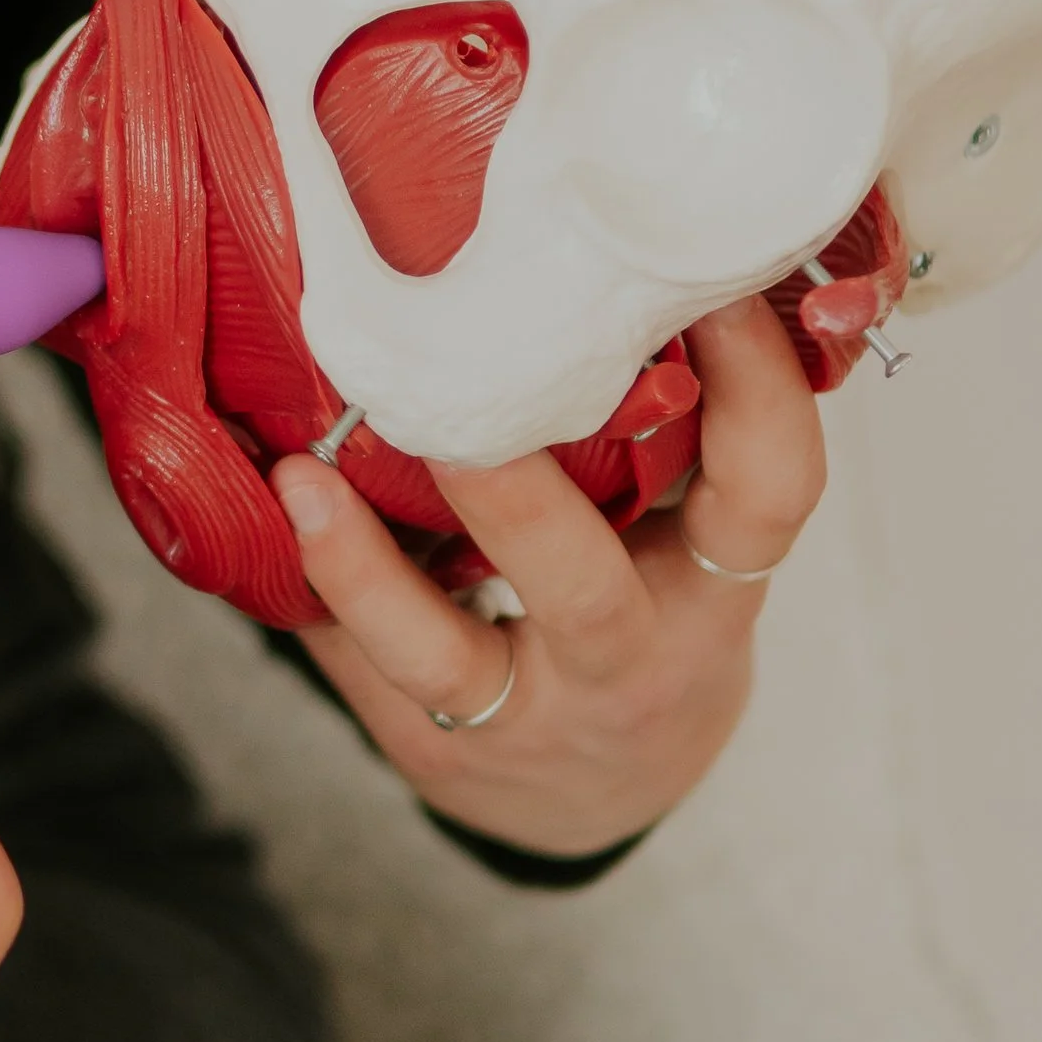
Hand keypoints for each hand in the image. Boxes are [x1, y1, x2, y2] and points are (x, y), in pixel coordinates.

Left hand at [268, 297, 825, 855]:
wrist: (602, 796)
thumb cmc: (647, 615)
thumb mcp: (693, 539)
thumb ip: (669, 426)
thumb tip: (592, 245)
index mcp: (716, 588)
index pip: (769, 491)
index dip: (757, 388)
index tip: (706, 284)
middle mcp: (632, 664)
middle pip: (583, 590)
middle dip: (513, 498)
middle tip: (446, 395)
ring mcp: (528, 718)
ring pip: (443, 653)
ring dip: (365, 565)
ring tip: (305, 475)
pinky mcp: (441, 748)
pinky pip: (365, 669)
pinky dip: (317, 591)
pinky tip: (272, 513)